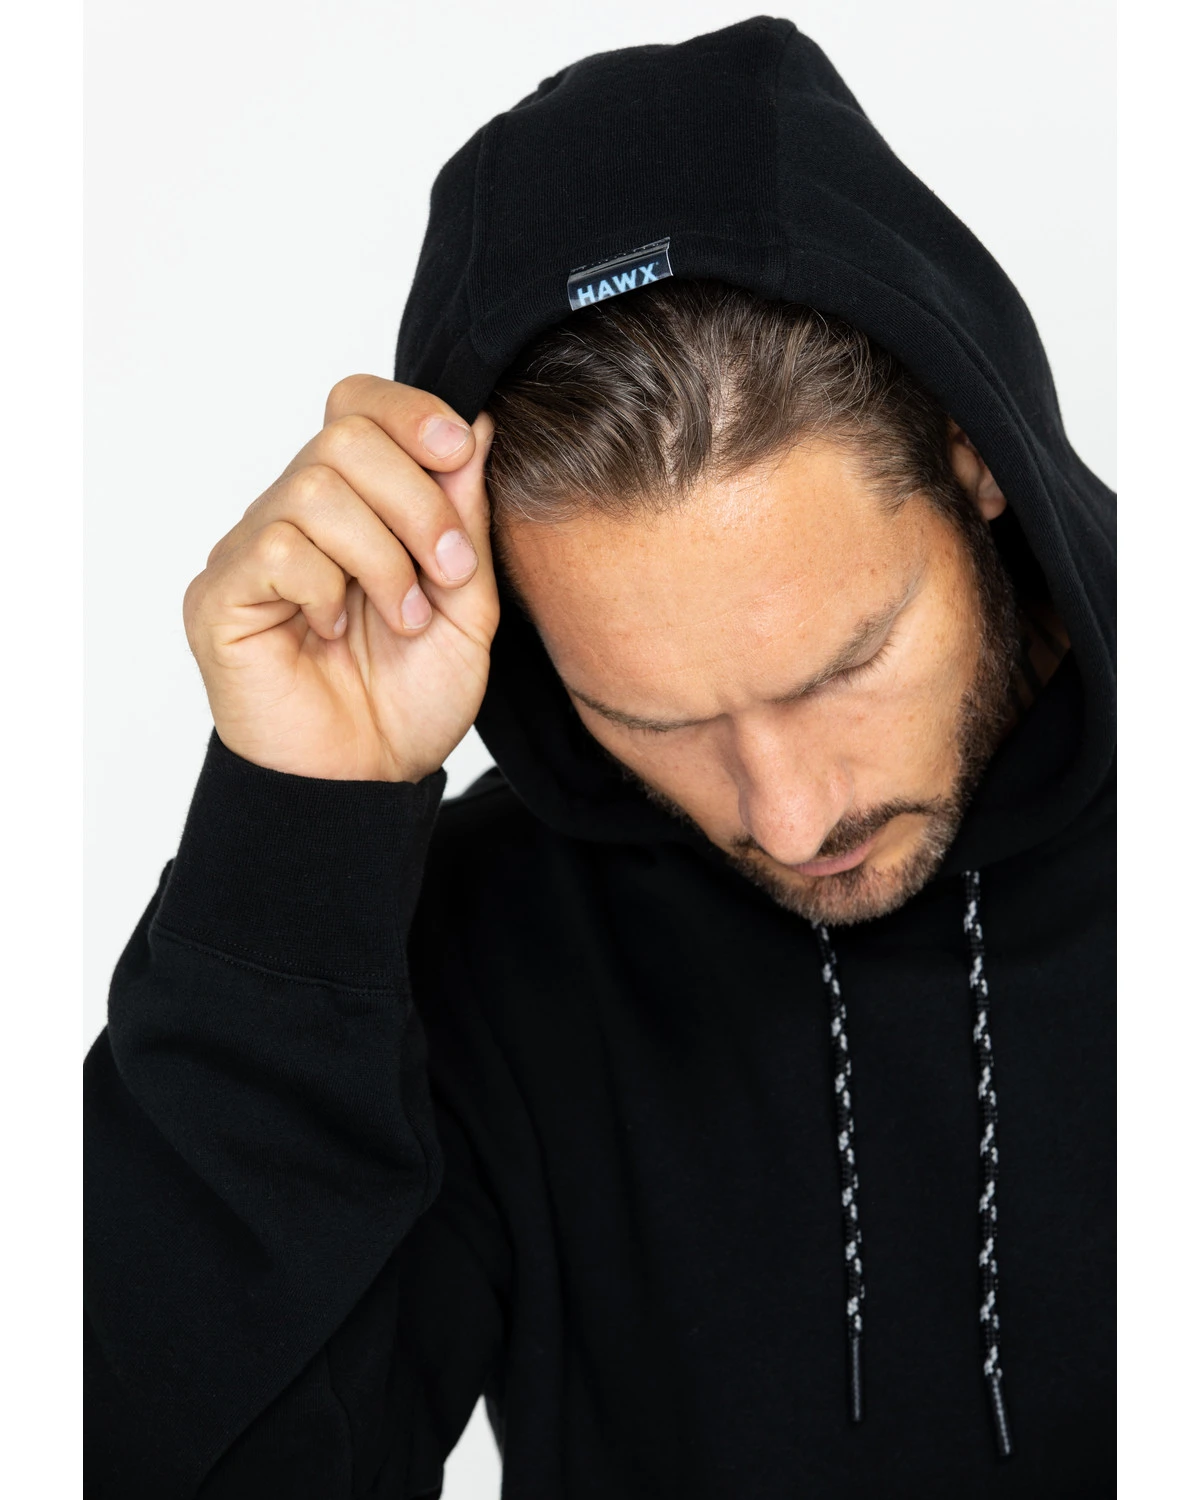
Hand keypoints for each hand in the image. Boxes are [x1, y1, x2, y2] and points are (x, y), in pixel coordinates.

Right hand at [183, 375, 497, 781]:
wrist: (370, 781)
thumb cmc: (412, 699)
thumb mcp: (466, 603)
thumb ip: (464, 517)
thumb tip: (472, 425)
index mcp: (355, 507)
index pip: (359, 407)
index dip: (408, 411)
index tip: (456, 450)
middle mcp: (296, 515)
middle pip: (345, 437)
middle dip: (416, 501)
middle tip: (445, 572)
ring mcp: (253, 551)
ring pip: (314, 489)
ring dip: (382, 558)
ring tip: (403, 618)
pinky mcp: (222, 594)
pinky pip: (277, 548)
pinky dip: (327, 589)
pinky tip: (335, 634)